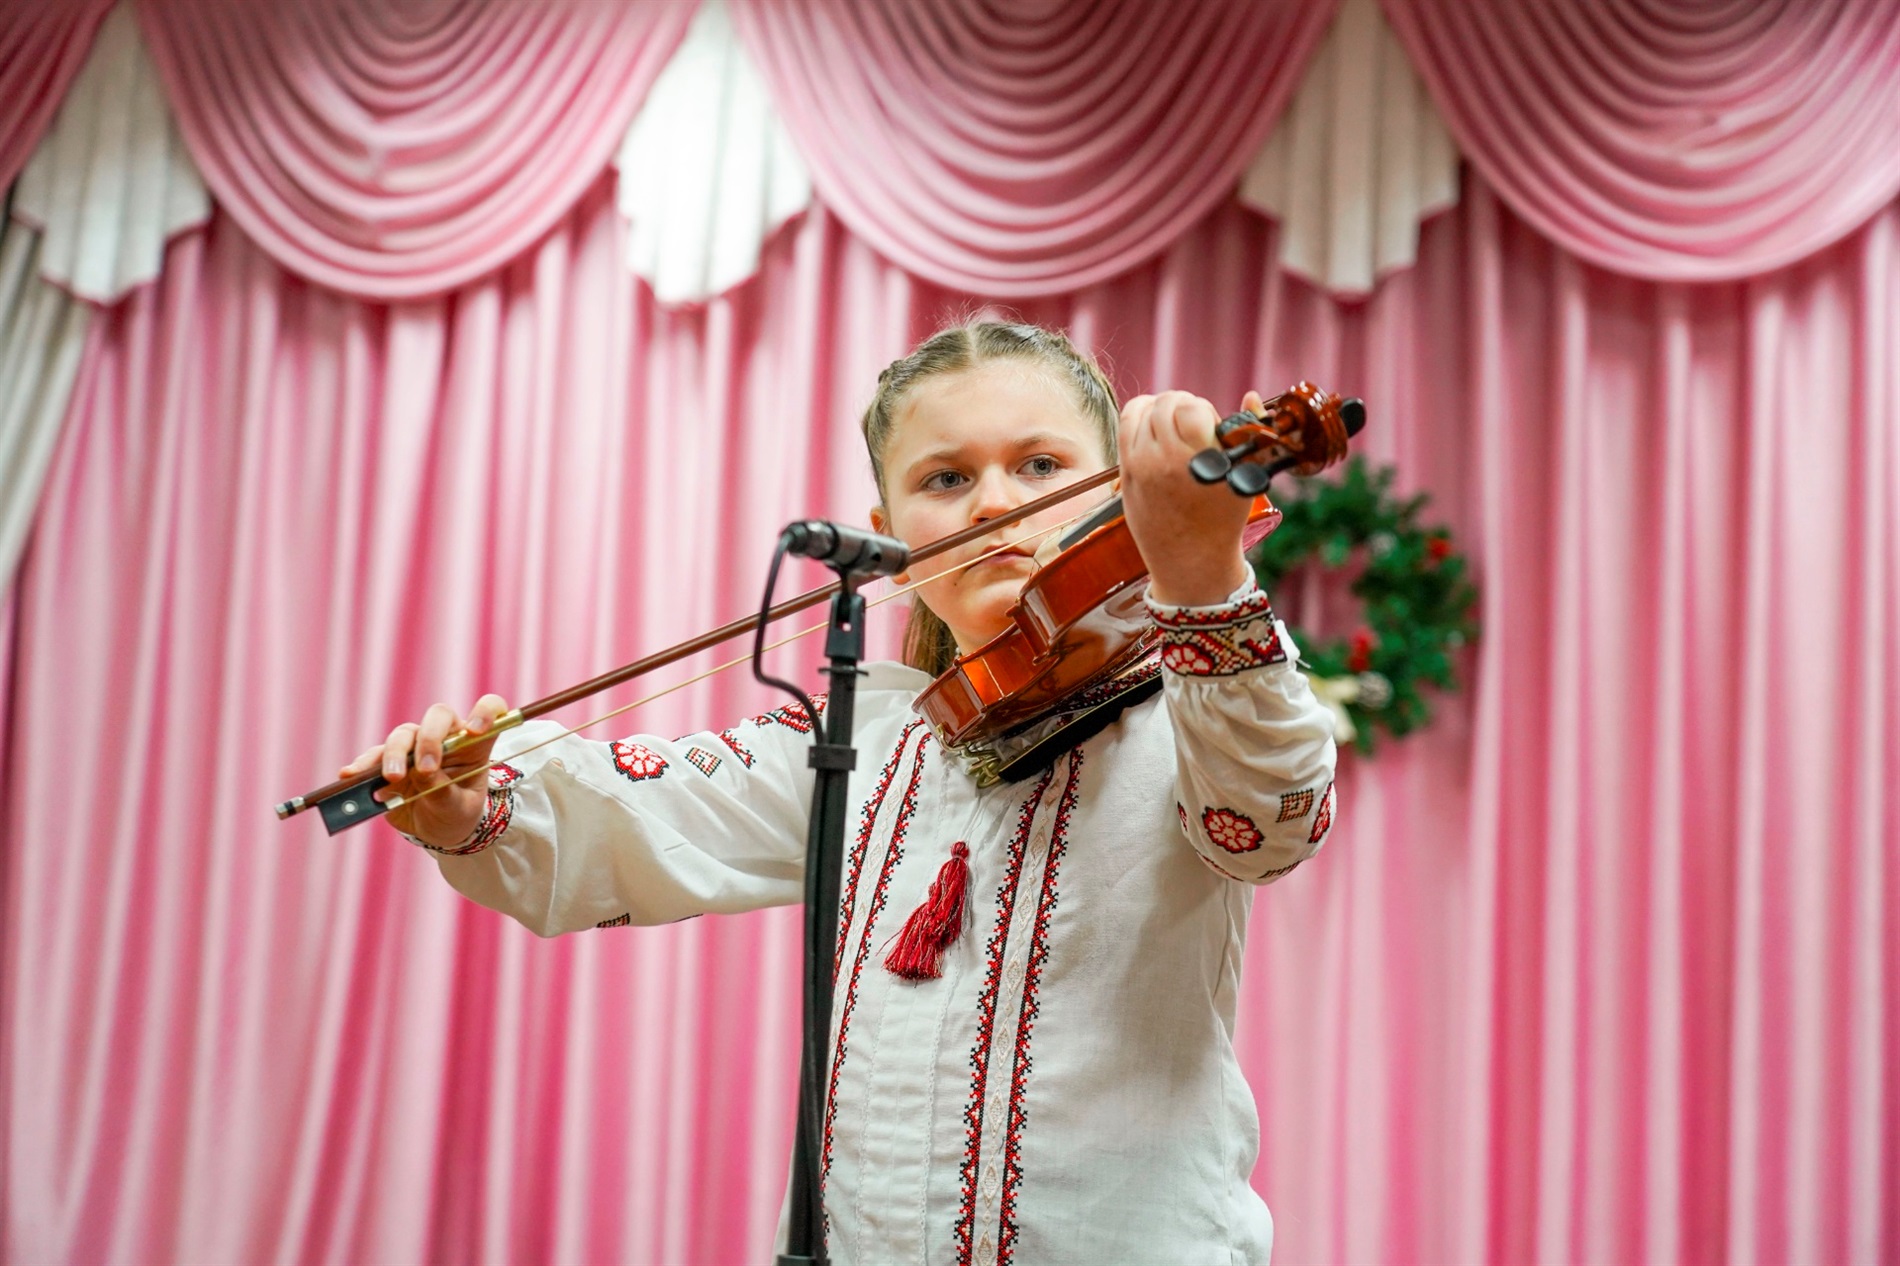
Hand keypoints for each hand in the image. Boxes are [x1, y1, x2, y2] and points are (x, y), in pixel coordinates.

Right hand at [338, 693, 511, 848]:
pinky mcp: (391, 760)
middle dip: (429, 738)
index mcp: (474, 744)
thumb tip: (421, 773)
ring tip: (391, 779)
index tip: (476, 729)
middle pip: (438, 716)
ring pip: (404, 734)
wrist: (435, 830)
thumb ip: (444, 791)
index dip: (485, 711)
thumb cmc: (456, 813)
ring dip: (395, 753)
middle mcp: (446, 738)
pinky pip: (375, 755)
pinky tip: (351, 774)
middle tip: (424, 769)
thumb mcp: (458, 809)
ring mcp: (416, 746)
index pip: (489, 709)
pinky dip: (364, 764)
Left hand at [1118, 389, 1260, 605]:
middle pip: (1167, 403)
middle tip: (1193, 423)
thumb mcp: (1245, 477)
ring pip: (1144, 408)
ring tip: (1175, 425)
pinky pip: (1125, 424)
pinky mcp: (1126, 471)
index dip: (1202, 410)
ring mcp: (1141, 465)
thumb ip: (1248, 432)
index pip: (1191, 407)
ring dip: (1161, 408)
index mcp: (1200, 461)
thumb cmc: (1222, 520)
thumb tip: (1250, 395)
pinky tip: (1155, 426)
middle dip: (1183, 405)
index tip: (1209, 425)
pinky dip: (1140, 416)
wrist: (1189, 560)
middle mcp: (1166, 460)